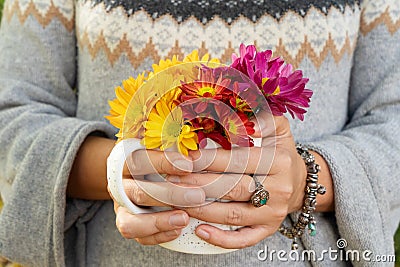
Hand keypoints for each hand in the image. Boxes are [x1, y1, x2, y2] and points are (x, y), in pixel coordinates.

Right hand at [111, 150, 206, 244]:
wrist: (137, 175)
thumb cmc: (155, 157)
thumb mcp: (159, 145)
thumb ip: (170, 143)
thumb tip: (191, 146)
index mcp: (123, 161)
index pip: (139, 160)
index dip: (163, 163)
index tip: (189, 165)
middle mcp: (119, 186)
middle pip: (138, 192)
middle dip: (170, 195)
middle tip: (197, 195)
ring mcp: (121, 208)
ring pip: (130, 222)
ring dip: (159, 222)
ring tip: (184, 218)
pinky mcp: (129, 225)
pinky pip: (140, 237)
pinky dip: (160, 235)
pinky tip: (178, 229)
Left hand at [167, 113, 308, 248]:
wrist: (299, 183)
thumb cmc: (280, 152)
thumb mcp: (279, 128)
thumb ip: (263, 116)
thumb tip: (246, 115)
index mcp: (278, 161)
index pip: (238, 160)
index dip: (209, 159)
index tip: (184, 158)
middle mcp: (277, 189)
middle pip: (231, 188)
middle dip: (198, 184)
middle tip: (171, 181)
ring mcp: (272, 213)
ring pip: (232, 214)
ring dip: (202, 209)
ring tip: (176, 202)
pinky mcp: (268, 229)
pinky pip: (244, 239)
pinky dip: (221, 238)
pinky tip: (200, 230)